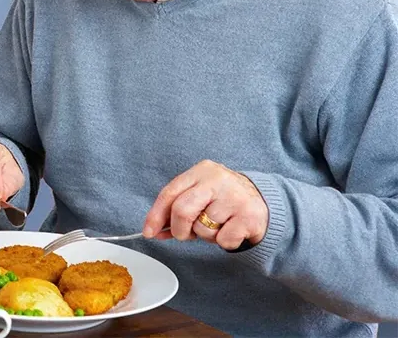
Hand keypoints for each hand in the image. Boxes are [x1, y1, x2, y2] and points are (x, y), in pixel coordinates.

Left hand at [142, 160, 268, 249]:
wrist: (265, 202)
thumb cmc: (224, 200)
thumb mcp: (200, 196)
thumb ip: (176, 210)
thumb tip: (154, 230)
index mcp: (201, 171)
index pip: (169, 192)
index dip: (155, 215)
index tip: (149, 232)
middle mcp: (217, 179)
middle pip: (182, 210)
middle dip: (179, 230)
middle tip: (186, 235)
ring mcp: (235, 196)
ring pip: (202, 228)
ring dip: (206, 236)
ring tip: (219, 225)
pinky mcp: (249, 215)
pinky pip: (223, 240)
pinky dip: (224, 242)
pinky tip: (233, 229)